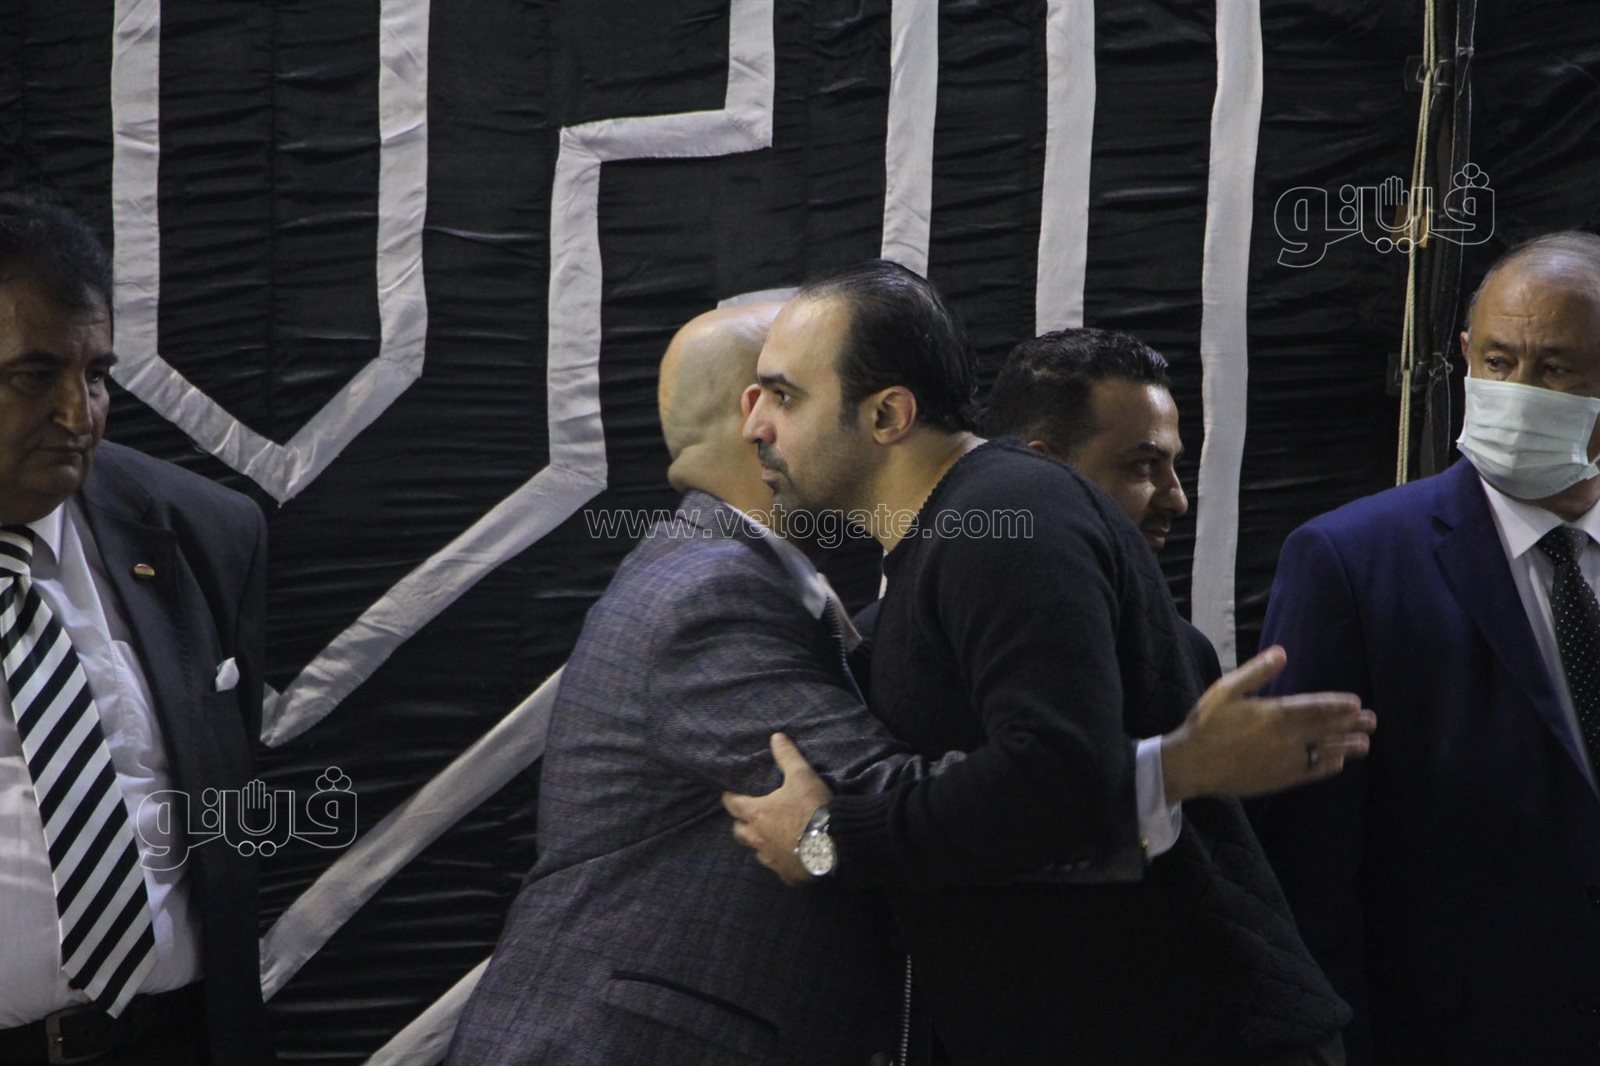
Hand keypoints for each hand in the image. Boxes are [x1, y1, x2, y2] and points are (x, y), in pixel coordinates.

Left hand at [721, 733, 833, 885]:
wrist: (835, 843)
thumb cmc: (812, 807)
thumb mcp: (801, 776)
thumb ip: (787, 756)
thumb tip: (776, 737)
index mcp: (757, 814)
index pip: (733, 805)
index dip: (730, 798)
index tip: (729, 794)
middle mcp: (759, 839)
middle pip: (739, 832)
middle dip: (741, 824)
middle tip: (748, 816)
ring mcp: (772, 860)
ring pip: (757, 853)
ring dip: (760, 844)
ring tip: (769, 837)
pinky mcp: (787, 874)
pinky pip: (779, 870)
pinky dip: (781, 864)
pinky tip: (790, 860)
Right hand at [1160, 646, 1375, 803]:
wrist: (1192, 764)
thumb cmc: (1206, 723)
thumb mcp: (1226, 689)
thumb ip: (1257, 671)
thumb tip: (1282, 653)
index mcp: (1275, 714)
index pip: (1316, 708)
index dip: (1338, 705)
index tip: (1356, 703)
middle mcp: (1286, 739)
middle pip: (1325, 730)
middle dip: (1350, 725)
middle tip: (1372, 721)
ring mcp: (1284, 761)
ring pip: (1323, 752)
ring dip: (1345, 747)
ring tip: (1365, 744)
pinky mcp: (1278, 779)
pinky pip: (1310, 773)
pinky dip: (1326, 767)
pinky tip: (1338, 764)